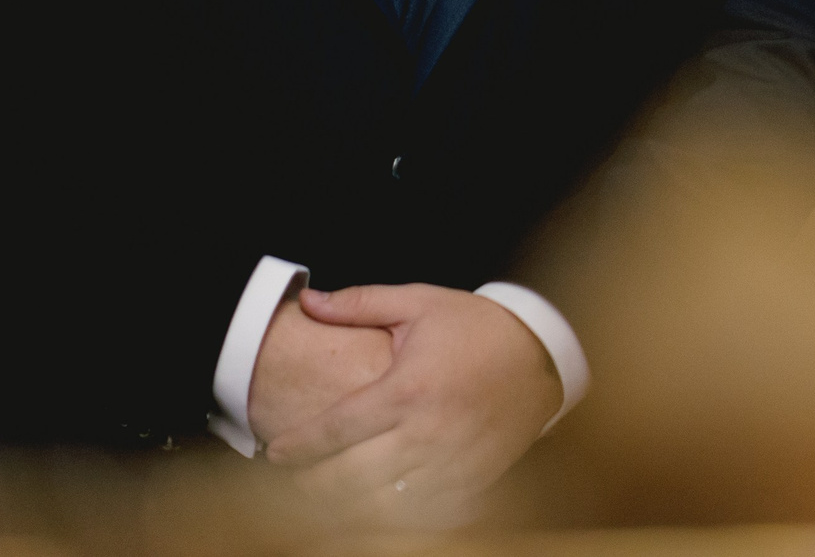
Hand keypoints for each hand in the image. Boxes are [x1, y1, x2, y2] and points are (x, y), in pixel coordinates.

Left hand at [263, 283, 560, 512]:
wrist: (542, 355)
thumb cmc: (475, 326)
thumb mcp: (418, 303)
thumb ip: (358, 304)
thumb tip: (307, 300)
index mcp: (407, 388)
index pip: (337, 428)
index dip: (299, 445)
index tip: (272, 452)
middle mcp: (426, 432)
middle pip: (351, 478)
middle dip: (313, 484)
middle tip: (294, 480)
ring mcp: (450, 462)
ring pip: (383, 503)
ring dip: (349, 504)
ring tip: (326, 497)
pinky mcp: (471, 481)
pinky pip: (422, 512)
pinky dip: (394, 513)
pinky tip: (375, 505)